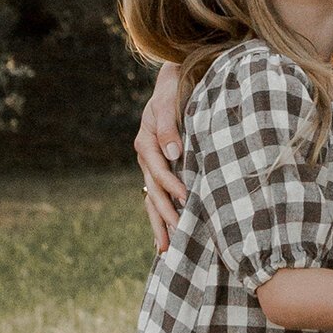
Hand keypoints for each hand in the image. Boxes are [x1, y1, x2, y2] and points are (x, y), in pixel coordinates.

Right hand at [134, 63, 185, 249]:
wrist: (175, 82)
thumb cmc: (175, 88)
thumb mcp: (169, 99)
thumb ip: (168, 124)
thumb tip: (174, 152)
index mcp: (146, 142)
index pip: (158, 169)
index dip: (171, 184)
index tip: (187, 198)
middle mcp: (145, 158)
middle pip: (153, 191)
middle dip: (165, 214)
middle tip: (179, 235)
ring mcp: (150, 167)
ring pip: (152, 200)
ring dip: (159, 224)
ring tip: (165, 250)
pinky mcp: (159, 172)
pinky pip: (156, 199)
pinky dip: (160, 219)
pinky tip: (165, 240)